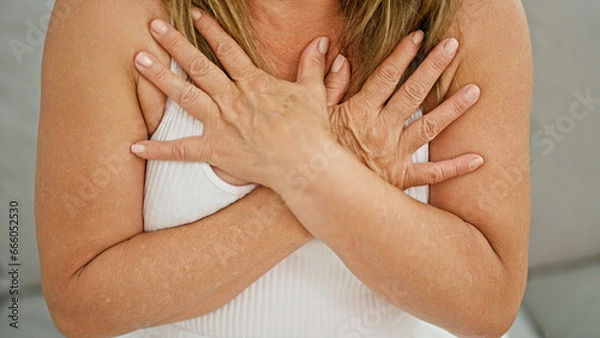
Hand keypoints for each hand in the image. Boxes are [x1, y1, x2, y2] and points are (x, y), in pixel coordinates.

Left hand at [130, 10, 336, 188]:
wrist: (306, 165)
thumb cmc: (312, 130)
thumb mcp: (314, 92)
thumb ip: (312, 65)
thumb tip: (322, 42)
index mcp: (254, 83)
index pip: (227, 50)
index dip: (210, 30)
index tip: (195, 14)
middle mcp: (233, 99)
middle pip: (198, 66)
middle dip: (175, 44)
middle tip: (154, 27)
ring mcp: (222, 125)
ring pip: (185, 96)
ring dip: (160, 77)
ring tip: (138, 60)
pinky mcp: (216, 151)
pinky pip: (182, 150)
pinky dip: (158, 150)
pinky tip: (134, 147)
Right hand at [324, 33, 483, 189]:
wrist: (318, 196)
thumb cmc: (312, 155)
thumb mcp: (312, 116)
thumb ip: (325, 84)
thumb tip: (337, 56)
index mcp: (359, 113)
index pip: (386, 77)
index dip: (402, 54)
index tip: (418, 37)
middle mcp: (381, 130)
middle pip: (413, 93)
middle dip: (434, 66)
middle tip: (452, 46)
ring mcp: (394, 154)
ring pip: (430, 127)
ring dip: (453, 107)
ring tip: (474, 91)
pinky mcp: (400, 178)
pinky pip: (432, 174)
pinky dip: (456, 167)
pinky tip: (478, 158)